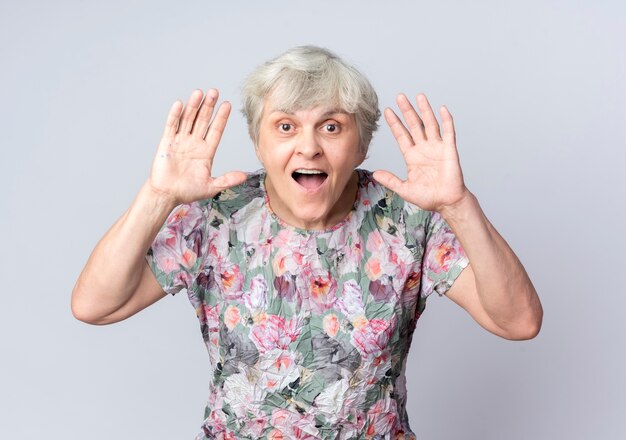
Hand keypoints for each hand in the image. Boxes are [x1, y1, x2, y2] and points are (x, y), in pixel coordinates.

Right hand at [148, 89, 246, 204]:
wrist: (167, 195)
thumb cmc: (187, 191)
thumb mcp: (211, 186)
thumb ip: (227, 180)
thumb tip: (245, 176)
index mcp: (206, 152)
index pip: (216, 130)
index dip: (221, 118)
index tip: (227, 105)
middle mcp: (194, 143)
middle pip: (203, 120)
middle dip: (209, 106)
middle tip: (215, 92)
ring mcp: (180, 141)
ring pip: (188, 119)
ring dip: (194, 106)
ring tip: (199, 93)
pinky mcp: (167, 142)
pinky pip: (172, 126)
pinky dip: (175, 115)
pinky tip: (180, 104)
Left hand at [373, 93, 469, 212]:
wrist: (447, 203)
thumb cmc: (428, 197)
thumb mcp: (405, 189)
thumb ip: (391, 180)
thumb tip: (375, 173)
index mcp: (412, 156)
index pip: (401, 135)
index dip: (395, 123)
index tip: (387, 111)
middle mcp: (424, 148)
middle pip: (414, 125)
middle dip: (407, 111)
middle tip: (400, 96)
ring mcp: (437, 148)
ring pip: (430, 124)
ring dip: (425, 110)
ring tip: (419, 96)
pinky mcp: (449, 150)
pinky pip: (448, 132)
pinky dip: (446, 120)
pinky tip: (442, 109)